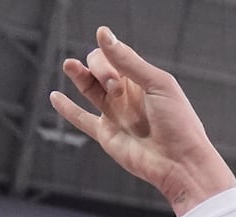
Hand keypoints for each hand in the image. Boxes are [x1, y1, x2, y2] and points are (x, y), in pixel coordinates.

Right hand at [49, 27, 235, 213]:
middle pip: (99, 68)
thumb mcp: (157, 85)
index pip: (116, 55)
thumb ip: (128, 61)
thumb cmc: (178, 123)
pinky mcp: (107, 135)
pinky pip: (83, 120)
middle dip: (100, 70)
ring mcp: (116, 114)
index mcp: (143, 80)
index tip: (116, 70)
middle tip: (114, 88)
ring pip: (90, 88)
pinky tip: (55, 97)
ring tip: (69, 66)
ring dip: (78, 75)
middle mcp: (128, 95)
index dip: (110, 56)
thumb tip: (102, 34)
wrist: (180, 163)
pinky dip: (68, 109)